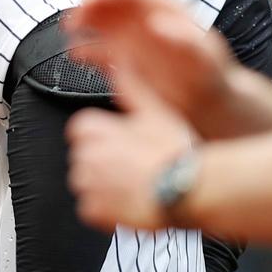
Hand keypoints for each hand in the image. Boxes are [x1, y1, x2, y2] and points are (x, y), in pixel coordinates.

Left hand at [66, 61, 193, 231]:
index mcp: (91, 129)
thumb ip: (131, 86)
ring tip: (137, 184)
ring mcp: (86, 185)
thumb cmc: (175, 151)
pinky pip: (92, 211)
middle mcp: (82, 156)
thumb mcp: (154, 109)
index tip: (124, 143)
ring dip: (105, 186)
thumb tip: (122, 60)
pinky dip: (107, 210)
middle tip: (137, 166)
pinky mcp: (92, 212)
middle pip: (84, 158)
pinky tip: (131, 202)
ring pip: (87, 184)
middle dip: (104, 162)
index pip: (81, 131)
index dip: (105, 137)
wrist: (190, 190)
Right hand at [67, 0, 234, 128]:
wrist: (209, 105)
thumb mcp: (204, 61)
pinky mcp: (124, 59)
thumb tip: (157, 22)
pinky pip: (98, 48)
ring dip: (82, 22)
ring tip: (69, 32)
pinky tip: (75, 56)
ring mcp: (133, 38)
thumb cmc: (211, 80)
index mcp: (165, 9)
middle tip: (74, 20)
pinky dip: (84, 49)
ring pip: (100, 20)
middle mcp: (144, 19)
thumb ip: (185, 40)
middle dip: (88, 5)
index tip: (87, 0)